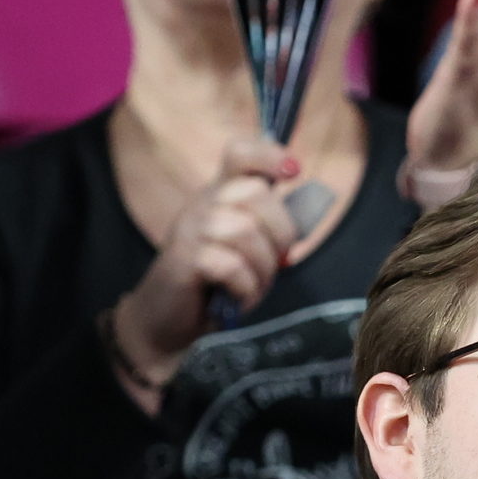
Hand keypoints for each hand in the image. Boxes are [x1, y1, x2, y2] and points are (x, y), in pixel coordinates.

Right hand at [111, 135, 301, 389]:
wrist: (170, 323)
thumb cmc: (218, 286)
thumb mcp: (253, 252)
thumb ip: (273, 228)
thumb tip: (307, 208)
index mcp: (221, 196)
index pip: (240, 155)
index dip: (269, 156)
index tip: (294, 171)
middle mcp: (203, 203)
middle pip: (256, 193)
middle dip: (279, 233)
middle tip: (272, 263)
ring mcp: (190, 228)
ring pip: (244, 230)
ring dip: (260, 268)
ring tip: (249, 285)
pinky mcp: (182, 258)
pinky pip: (230, 264)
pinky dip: (243, 287)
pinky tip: (235, 297)